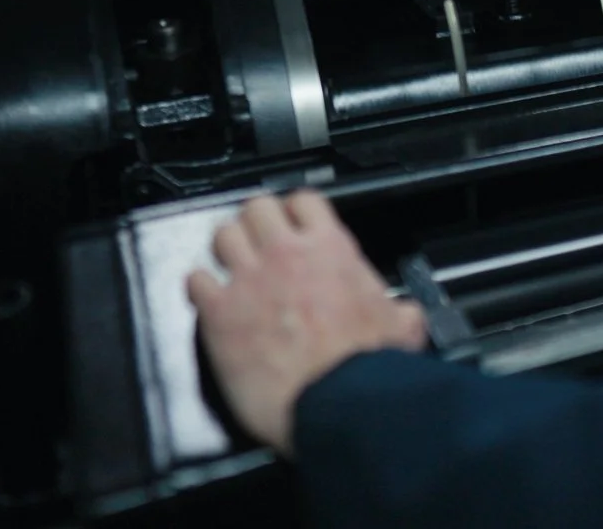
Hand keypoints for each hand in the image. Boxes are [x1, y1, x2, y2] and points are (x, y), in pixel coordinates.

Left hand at [187, 191, 427, 455]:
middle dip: (255, 223)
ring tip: (231, 265)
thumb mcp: (402, 326)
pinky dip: (201, 286)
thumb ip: (400, 310)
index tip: (293, 224)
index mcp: (331, 249)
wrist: (336, 402)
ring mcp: (248, 280)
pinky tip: (209, 298)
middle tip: (258, 242)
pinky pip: (196, 280)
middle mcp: (285, 254)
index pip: (303, 201)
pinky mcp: (219, 313)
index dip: (295, 211)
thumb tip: (407, 315)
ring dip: (226, 248)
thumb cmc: (365, 367)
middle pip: (255, 208)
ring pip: (222, 235)